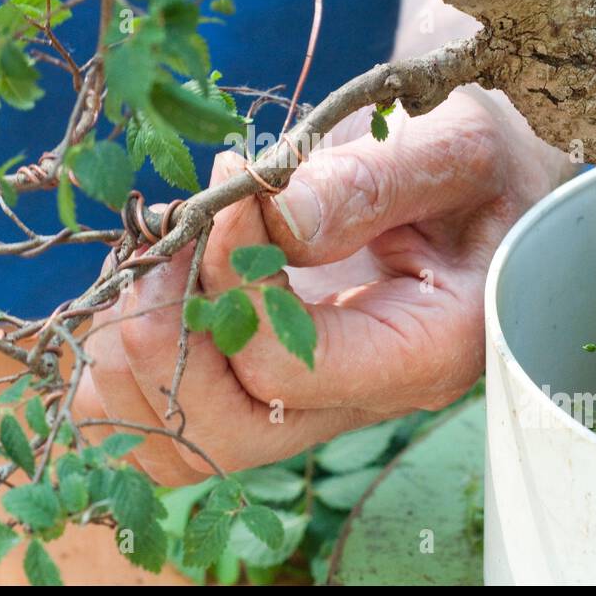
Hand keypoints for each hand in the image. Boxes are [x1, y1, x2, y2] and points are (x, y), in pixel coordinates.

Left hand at [73, 91, 569, 484]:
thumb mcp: (454, 148)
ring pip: (179, 447)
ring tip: (155, 257)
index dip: (230, 280)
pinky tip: (148, 289)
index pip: (287, 368)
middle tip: (163, 240)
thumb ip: (372, 181)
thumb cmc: (472, 166)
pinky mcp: (265, 392)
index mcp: (421, 351)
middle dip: (161, 340)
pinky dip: (123, 371)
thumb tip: (276, 220)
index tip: (228, 190)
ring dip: (132, 358)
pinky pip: (164, 429)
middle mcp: (360, 400)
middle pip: (223, 434)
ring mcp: (306, 406)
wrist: (471, 187)